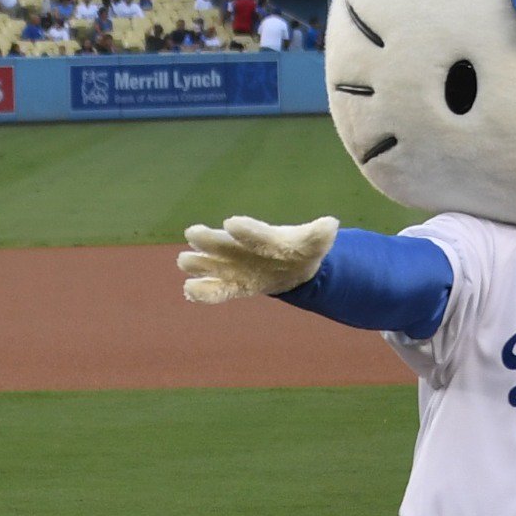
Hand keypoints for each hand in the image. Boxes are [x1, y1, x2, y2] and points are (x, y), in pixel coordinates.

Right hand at [177, 213, 337, 306]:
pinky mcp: (232, 285)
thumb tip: (331, 225)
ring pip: (212, 264)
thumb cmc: (298, 251)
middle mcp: (242, 248)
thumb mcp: (313, 243)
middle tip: (193, 232)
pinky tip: (189, 291)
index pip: (254, 233)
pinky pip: (216, 290)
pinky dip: (203, 292)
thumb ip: (319, 235)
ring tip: (185, 261)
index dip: (245, 229)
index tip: (231, 224)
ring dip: (199, 263)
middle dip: (209, 240)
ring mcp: (233, 266)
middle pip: (224, 244)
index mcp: (262, 237)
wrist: (289, 268)